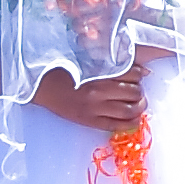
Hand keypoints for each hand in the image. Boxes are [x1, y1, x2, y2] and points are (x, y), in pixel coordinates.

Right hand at [28, 57, 147, 133]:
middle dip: (140, 91)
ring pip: (130, 110)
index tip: (138, 76)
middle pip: (134, 92)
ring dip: (139, 107)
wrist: (40, 85)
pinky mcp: (89, 121)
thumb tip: (143, 70)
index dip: (139, 75)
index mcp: (99, 70)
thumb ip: (112, 61)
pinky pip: (117, 125)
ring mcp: (94, 107)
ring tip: (137, 104)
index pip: (133, 73)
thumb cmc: (64, 67)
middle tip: (136, 91)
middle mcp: (99, 89)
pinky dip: (131, 123)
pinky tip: (133, 119)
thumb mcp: (88, 58)